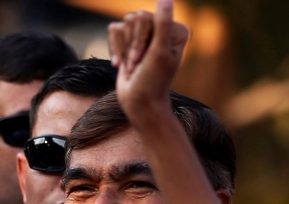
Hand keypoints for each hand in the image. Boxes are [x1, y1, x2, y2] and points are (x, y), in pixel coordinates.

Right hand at [108, 0, 189, 118]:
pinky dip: (115, 49)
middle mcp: (162, 29)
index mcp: (175, 29)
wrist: (138, 101)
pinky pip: (114, 30)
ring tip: (133, 66)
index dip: (140, 38)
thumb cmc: (152, 80)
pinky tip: (121, 64)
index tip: (145, 57)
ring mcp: (145, 35)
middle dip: (131, 44)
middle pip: (133, 18)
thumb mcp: (158, 52)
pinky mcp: (130, 41)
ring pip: (122, 25)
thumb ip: (162, 24)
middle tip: (138, 63)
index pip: (146, 17)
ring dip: (123, 49)